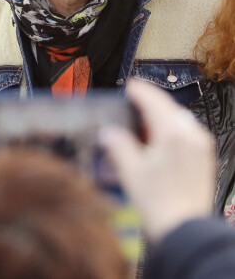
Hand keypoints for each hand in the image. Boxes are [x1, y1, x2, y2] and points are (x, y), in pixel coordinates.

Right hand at [101, 77, 215, 243]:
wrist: (184, 228)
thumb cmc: (159, 202)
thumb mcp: (129, 170)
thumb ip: (117, 144)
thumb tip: (109, 132)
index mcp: (171, 133)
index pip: (153, 100)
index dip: (139, 90)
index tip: (130, 86)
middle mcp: (190, 135)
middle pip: (168, 107)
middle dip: (150, 103)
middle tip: (133, 103)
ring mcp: (200, 146)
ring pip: (179, 119)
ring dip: (161, 116)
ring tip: (143, 125)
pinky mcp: (204, 157)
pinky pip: (187, 132)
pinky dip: (172, 129)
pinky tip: (159, 141)